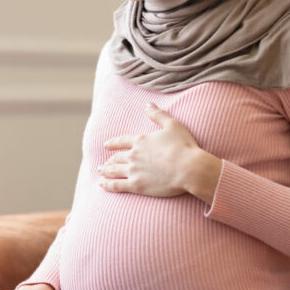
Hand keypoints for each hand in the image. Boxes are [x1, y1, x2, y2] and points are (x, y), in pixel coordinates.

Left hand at [99, 102, 221, 202]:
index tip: (106, 145)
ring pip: (114, 170)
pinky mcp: (136, 185)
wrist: (189, 168)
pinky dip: (107, 184)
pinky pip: (116, 185)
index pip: (122, 141)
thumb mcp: (172, 125)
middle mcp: (134, 155)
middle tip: (104, 163)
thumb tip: (148, 104)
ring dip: (106, 171)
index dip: (113, 143)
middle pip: (117, 157)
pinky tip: (101, 184)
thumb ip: (158, 115)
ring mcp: (133, 170)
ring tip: (100, 172)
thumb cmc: (183, 146)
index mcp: (141, 140)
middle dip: (109, 160)